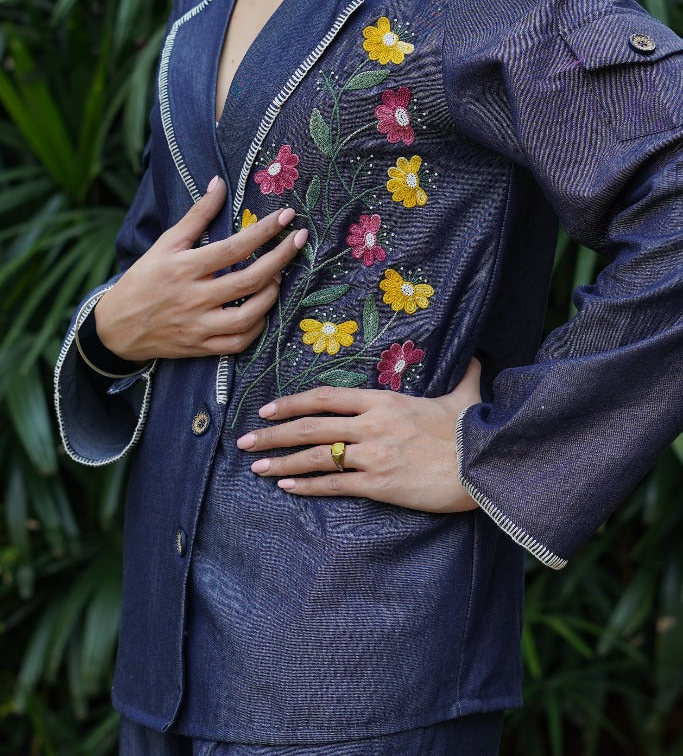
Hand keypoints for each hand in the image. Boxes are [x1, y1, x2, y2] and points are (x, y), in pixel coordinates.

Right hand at [94, 176, 307, 360]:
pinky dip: (257, 327)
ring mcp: (198, 326)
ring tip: (280, 277)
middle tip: (299, 241)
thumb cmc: (143, 279)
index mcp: (183, 268)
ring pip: (247, 316)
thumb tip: (220, 183)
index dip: (263, 232)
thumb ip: (196, 215)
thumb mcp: (165, 243)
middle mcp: (192, 298)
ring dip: (271, 295)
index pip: (232, 248)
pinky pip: (238, 342)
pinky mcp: (200, 347)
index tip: (286, 217)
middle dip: (280, 259)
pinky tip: (264, 310)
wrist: (116, 327)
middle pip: (247, 281)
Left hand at [236, 358, 481, 513]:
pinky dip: (306, 486)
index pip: (325, 397)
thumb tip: (477, 358)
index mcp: (383, 401)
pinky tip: (285, 486)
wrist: (483, 466)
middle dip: (272, 433)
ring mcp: (372, 456)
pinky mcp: (378, 485)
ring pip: (315, 457)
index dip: (291, 402)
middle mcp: (370, 425)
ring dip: (280, 461)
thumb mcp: (464, 394)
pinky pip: (333, 485)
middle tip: (244, 440)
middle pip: (310, 427)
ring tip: (255, 466)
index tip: (267, 407)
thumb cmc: (471, 430)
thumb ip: (464, 373)